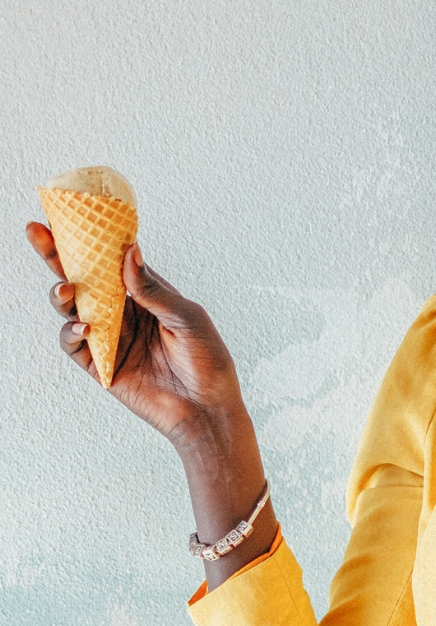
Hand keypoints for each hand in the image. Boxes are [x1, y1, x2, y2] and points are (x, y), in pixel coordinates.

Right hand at [26, 221, 243, 448]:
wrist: (207, 410)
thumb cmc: (208, 362)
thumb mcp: (188, 319)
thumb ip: (156, 290)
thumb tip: (129, 252)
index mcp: (147, 295)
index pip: (113, 262)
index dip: (92, 241)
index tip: (72, 216)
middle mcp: (125, 313)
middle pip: (84, 278)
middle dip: (57, 255)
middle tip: (37, 232)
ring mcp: (110, 337)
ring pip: (72, 308)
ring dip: (62, 295)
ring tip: (67, 289)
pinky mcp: (101, 365)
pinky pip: (74, 344)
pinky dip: (72, 332)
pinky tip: (84, 326)